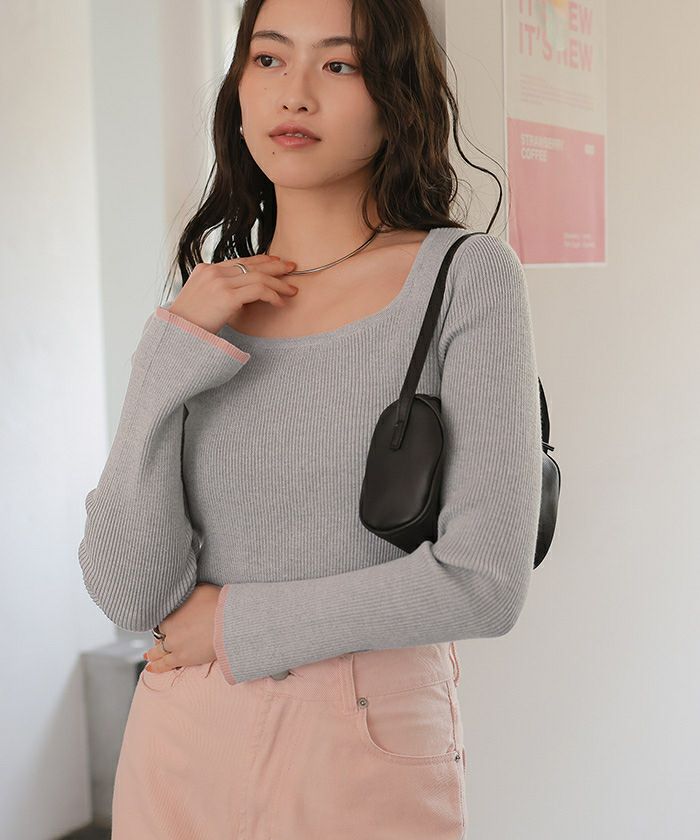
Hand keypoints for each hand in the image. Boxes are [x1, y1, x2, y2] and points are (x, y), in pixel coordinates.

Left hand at [144, 583, 221, 672]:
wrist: (229, 622)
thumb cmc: (219, 604)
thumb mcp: (201, 589)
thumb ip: (189, 593)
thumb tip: (186, 590)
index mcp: (172, 609)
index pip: (161, 616)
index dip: (164, 620)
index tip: (167, 622)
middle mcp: (169, 626)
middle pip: (159, 633)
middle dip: (159, 636)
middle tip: (159, 638)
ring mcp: (174, 643)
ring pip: (158, 650)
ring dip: (153, 653)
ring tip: (148, 656)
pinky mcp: (181, 657)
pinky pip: (164, 664)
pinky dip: (156, 666)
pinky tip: (150, 668)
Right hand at [167, 254, 298, 334]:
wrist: (176, 335)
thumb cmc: (189, 324)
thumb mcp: (201, 300)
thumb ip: (218, 291)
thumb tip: (240, 295)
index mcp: (206, 269)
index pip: (240, 260)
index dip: (261, 260)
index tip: (277, 262)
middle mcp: (213, 271)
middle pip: (252, 264)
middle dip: (275, 266)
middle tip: (292, 268)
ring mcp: (219, 282)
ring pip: (259, 276)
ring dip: (279, 283)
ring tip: (292, 290)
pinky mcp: (227, 296)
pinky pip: (258, 290)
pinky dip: (273, 295)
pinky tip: (280, 303)